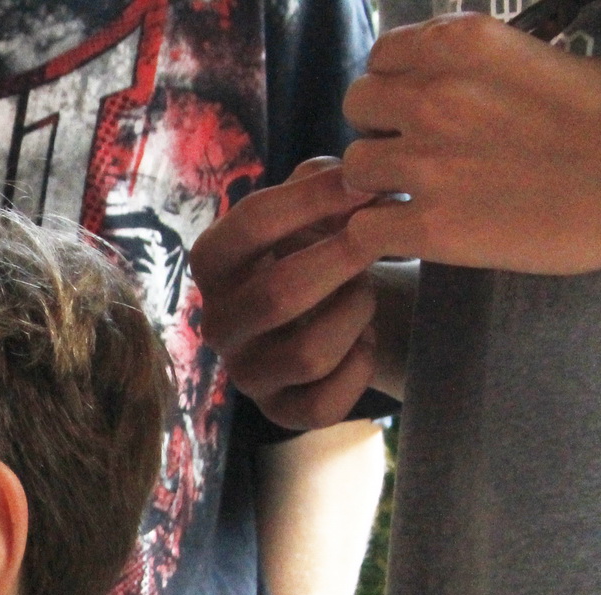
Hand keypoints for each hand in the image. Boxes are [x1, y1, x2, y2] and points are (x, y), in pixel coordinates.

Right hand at [191, 159, 384, 429]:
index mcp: (213, 262)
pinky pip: (324, 404)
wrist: (333, 309)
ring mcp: (246, 372)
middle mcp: (218, 322)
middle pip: (279, 294)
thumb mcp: (313, 203)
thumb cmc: (321, 244)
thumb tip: (356, 177)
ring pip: (308, 353)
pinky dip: (358, 368)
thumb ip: (323, 179)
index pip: (250, 225)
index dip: (314, 200)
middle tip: (386, 237)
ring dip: (354, 315)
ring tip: (367, 292)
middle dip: (345, 260)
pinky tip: (366, 341)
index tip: (368, 186)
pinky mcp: (279, 412)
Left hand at [344, 12, 600, 273]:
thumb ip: (481, 69)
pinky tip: (410, 235)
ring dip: (375, 183)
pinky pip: (363, 229)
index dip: (394, 85)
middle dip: (380, 128)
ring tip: (414, 195)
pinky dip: (378, 236)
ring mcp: (425, 163)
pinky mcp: (430, 226)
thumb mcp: (544, 61)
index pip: (384, 57)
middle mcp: (433, 96)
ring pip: (352, 168)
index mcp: (462, 44)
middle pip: (359, 107)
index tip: (413, 105)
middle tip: (413, 149)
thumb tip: (448, 87)